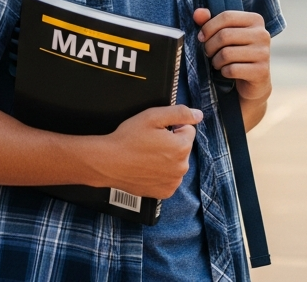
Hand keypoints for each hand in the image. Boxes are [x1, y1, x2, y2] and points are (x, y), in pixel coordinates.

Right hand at [84, 104, 201, 198]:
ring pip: (177, 162)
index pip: (188, 129)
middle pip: (183, 146)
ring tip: (147, 155)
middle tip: (150, 142)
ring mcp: (173, 182)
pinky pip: (170, 177)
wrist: (108, 163)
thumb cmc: (129, 138)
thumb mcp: (153, 116)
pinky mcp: (164, 193)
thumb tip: (199, 115)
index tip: (157, 131)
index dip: (173, 127)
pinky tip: (148, 168)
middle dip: (171, 142)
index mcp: (182, 147)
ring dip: (167, 158)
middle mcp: (182, 167)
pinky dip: (162, 173)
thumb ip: (180, 113)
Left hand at [194, 8, 271, 111]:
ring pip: (226, 54)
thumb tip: (197, 13)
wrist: (254, 82)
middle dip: (210, 46)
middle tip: (209, 53)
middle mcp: (262, 34)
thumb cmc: (237, 53)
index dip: (208, 27)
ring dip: (216, 61)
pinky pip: (232, 69)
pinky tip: (227, 72)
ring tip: (218, 63)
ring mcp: (264, 53)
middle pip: (224, 35)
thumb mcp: (225, 35)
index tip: (201, 37)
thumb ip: (210, 22)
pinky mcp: (261, 71)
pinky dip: (224, 72)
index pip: (226, 16)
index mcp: (255, 20)